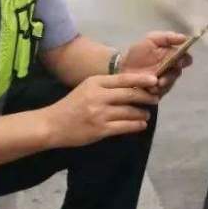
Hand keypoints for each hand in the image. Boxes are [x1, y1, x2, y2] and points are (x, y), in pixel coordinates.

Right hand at [43, 73, 159, 147]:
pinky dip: (136, 125)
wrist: (52, 124)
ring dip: (142, 113)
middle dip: (146, 97)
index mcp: (95, 82)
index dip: (141, 80)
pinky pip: (125, 126)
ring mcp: (100, 113)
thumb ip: (106, 86)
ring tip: (146, 114)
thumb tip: (132, 86)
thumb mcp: (86, 88)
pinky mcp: (101, 129)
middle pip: (130, 94)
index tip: (155, 81)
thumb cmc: (71, 105)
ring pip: (130, 112)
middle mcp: (99, 96)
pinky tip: (141, 125)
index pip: (123, 79)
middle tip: (155, 99)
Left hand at [121, 31, 193, 96]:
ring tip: (156, 83)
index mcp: (172, 56)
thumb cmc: (138, 52)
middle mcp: (170, 70)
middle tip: (166, 72)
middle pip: (178, 72)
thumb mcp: (151, 40)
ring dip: (164, 83)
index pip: (186, 59)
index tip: (179, 60)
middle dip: (172, 73)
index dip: (185, 60)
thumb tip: (184, 38)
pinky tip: (149, 89)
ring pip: (170, 83)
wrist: (122, 67)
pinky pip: (160, 93)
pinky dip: (155, 90)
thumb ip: (167, 37)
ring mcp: (164, 82)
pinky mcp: (157, 92)